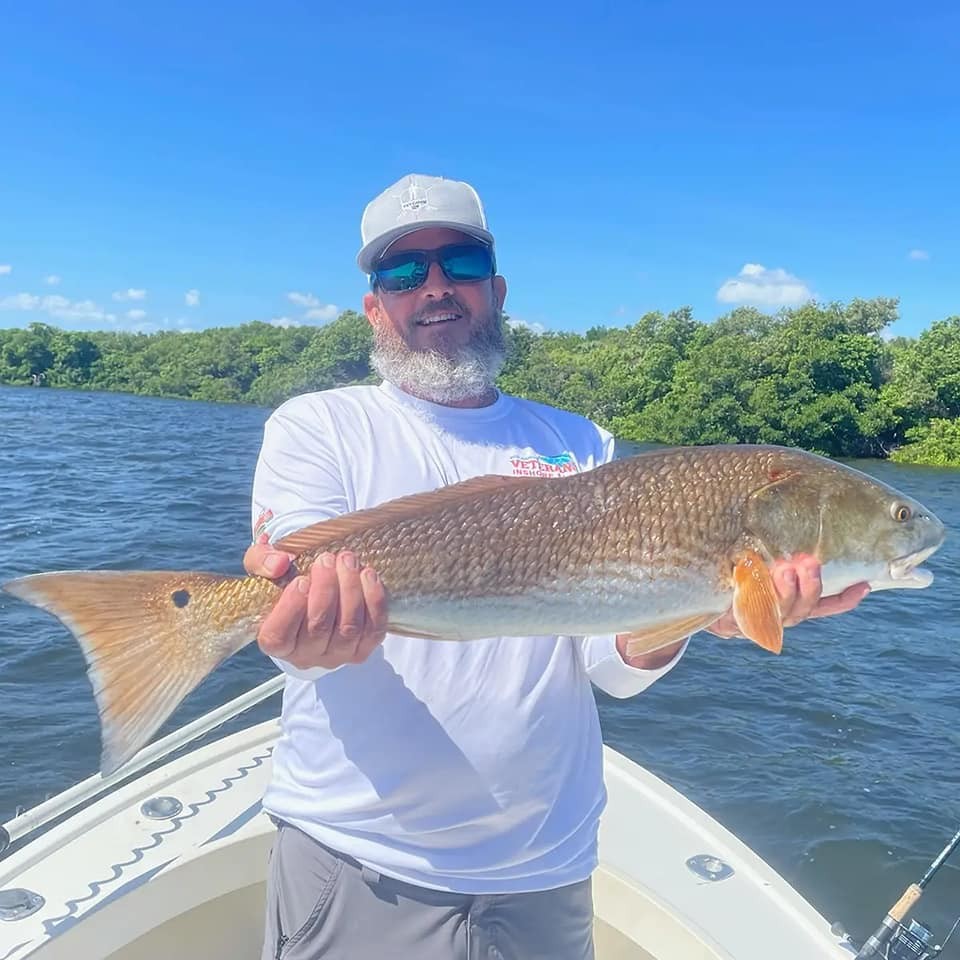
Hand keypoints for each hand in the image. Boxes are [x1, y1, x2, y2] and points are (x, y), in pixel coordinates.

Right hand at [244, 535, 387, 669]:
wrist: (314, 595)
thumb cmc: (285, 583)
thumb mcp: (264, 568)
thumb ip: (261, 561)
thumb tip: (280, 563)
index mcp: (276, 643)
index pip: (279, 636)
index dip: (291, 608)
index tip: (301, 579)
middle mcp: (306, 656)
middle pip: (319, 628)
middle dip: (326, 589)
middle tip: (327, 559)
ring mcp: (337, 655)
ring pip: (349, 628)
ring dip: (351, 590)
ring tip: (347, 561)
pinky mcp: (363, 649)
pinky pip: (374, 629)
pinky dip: (374, 601)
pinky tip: (368, 575)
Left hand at [705, 553, 869, 639]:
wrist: (698, 595)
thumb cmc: (735, 575)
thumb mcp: (762, 564)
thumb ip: (784, 554)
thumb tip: (802, 513)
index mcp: (790, 604)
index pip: (823, 606)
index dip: (844, 599)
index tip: (863, 585)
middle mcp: (777, 615)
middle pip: (802, 608)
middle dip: (808, 587)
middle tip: (808, 564)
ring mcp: (756, 620)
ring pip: (777, 613)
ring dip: (783, 591)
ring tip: (783, 569)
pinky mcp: (732, 620)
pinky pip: (747, 614)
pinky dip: (752, 599)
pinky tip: (753, 581)